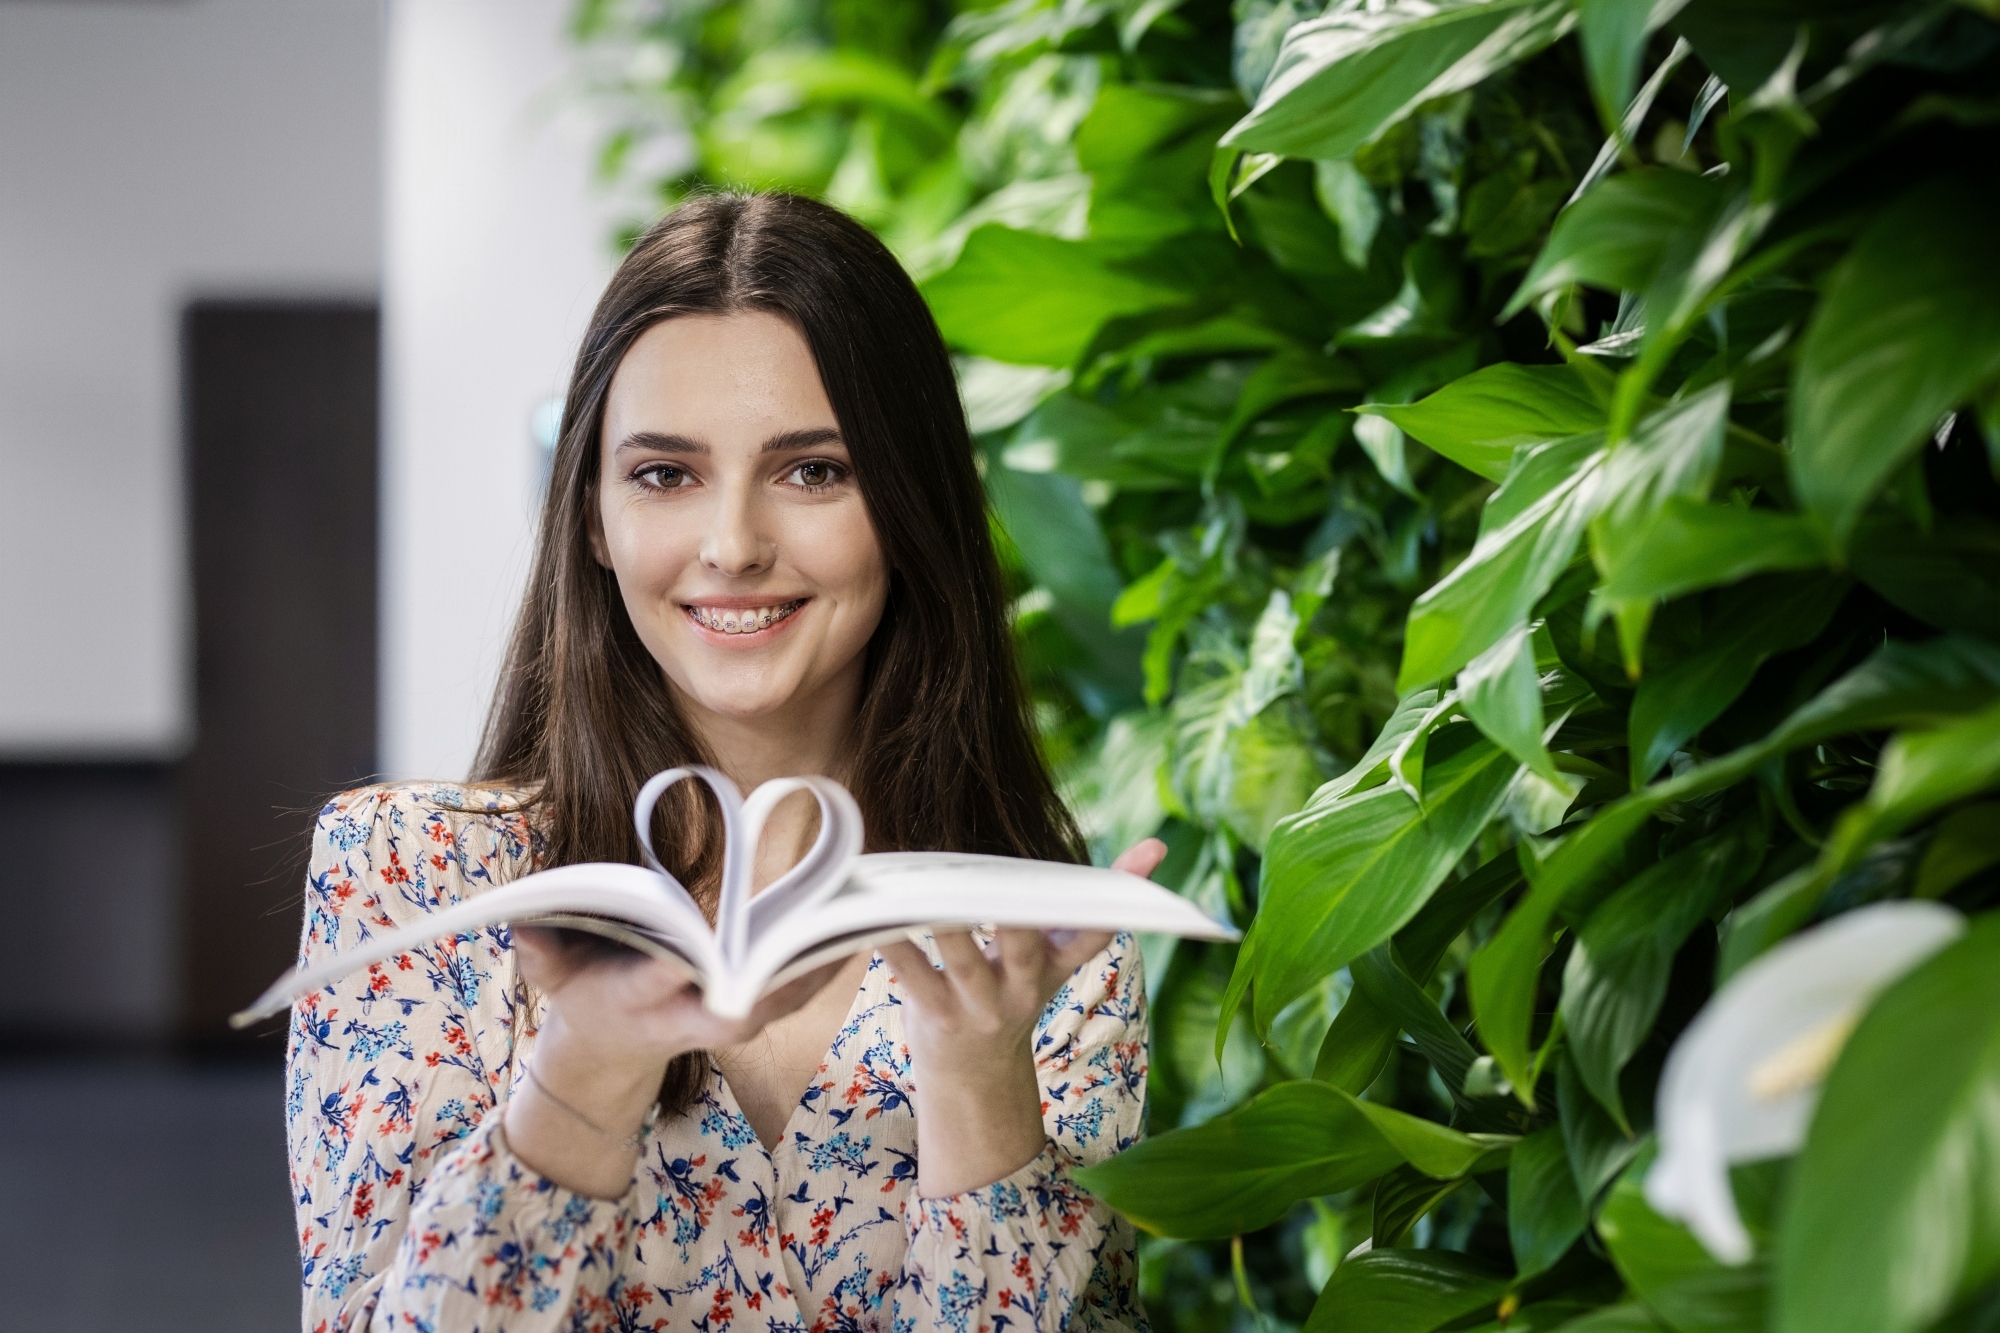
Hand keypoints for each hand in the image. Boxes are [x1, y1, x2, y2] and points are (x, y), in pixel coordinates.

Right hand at [504, 928, 840, 1197]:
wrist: (612, 1044)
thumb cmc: (582, 992)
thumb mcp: (551, 974)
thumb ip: (541, 953)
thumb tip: (522, 925)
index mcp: (635, 1002)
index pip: (654, 987)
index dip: (671, 972)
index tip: (688, 951)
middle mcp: (684, 1017)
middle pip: (734, 1010)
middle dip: (768, 982)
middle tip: (803, 937)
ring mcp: (719, 1020)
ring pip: (776, 1003)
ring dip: (811, 969)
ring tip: (849, 924)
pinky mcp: (747, 1013)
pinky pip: (793, 995)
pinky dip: (822, 968)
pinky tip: (856, 932)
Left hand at [878, 838, 1168, 1197]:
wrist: (974, 1077)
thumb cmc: (1008, 993)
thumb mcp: (1051, 959)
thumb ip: (1072, 913)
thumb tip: (1143, 848)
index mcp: (1054, 966)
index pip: (1095, 931)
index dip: (1123, 892)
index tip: (1155, 851)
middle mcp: (1022, 987)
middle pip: (1024, 941)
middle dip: (1016, 908)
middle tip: (1001, 870)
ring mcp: (979, 1004)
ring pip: (964, 955)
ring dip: (944, 918)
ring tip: (926, 880)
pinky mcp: (937, 1015)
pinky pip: (913, 975)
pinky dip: (893, 945)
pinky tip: (874, 917)